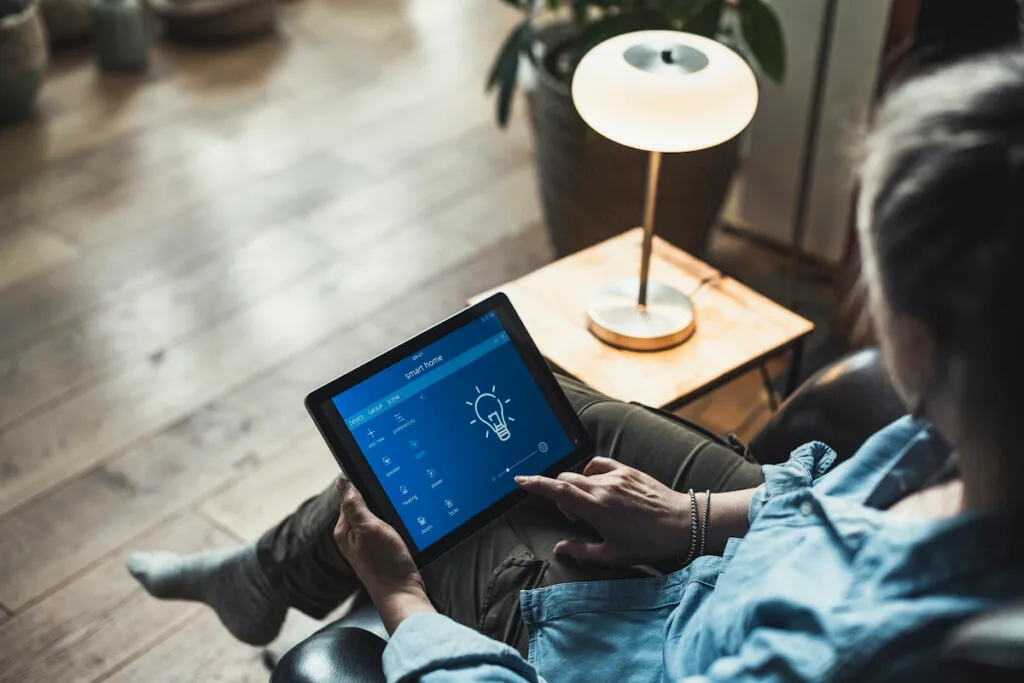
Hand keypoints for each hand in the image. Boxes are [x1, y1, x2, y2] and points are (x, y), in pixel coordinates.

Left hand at [333, 479, 434, 631]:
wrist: (402, 592)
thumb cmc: (385, 563)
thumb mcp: (369, 528)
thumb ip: (354, 506)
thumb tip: (342, 483)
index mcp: (344, 530)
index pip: (350, 497)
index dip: (365, 487)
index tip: (380, 484)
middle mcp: (352, 537)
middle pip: (364, 506)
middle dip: (377, 501)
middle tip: (393, 501)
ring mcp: (366, 545)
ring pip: (376, 517)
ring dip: (387, 513)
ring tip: (398, 514)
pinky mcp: (381, 550)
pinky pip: (385, 528)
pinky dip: (393, 524)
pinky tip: (402, 526)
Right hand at [516, 457, 692, 565]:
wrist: (683, 522)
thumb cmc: (649, 542)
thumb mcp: (615, 555)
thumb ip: (583, 551)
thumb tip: (560, 548)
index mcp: (598, 509)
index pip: (559, 490)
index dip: (536, 484)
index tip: (520, 480)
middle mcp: (604, 488)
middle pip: (566, 479)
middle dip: (559, 494)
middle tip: (575, 517)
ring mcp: (616, 476)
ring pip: (581, 473)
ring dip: (576, 486)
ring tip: (591, 506)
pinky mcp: (627, 470)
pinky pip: (599, 465)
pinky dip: (592, 474)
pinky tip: (600, 488)